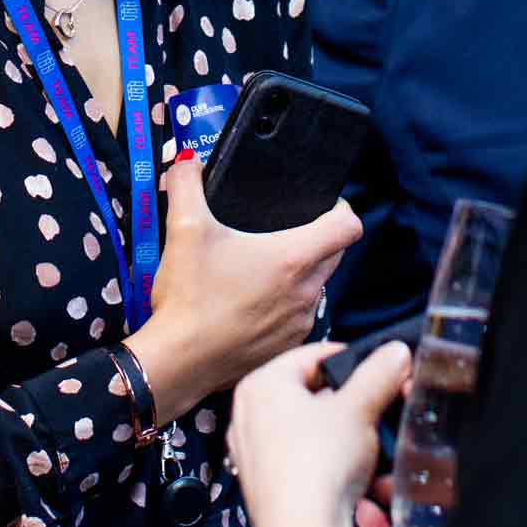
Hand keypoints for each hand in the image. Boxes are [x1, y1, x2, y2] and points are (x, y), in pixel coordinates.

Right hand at [133, 154, 361, 423]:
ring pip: (316, 287)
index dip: (341, 207)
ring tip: (264, 268)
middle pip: (335, 254)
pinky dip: (286, 306)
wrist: (178, 363)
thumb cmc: (188, 300)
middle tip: (285, 230)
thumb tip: (187, 163)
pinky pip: (300, 318)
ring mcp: (299, 324)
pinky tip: (254, 303)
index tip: (325, 203)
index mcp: (293, 258)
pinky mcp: (287, 347)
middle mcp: (306, 292)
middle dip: (319, 238)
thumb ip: (186, 185)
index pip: (348, 226)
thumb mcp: (183, 228)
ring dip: (300, 274)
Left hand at [230, 338, 413, 526]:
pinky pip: (308, 465)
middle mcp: (248, 417)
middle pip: (315, 397)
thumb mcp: (359, 408)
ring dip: (351, 441)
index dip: (354, 361)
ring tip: (377, 451)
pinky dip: (336, 468)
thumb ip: (379, 373)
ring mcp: (253, 456)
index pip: (314, 355)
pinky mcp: (266, 489)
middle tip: (383, 413)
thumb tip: (396, 350)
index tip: (382, 371)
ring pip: (314, 434)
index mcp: (261, 384)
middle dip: (356, 408)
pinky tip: (363, 482)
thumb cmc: (319, 463)